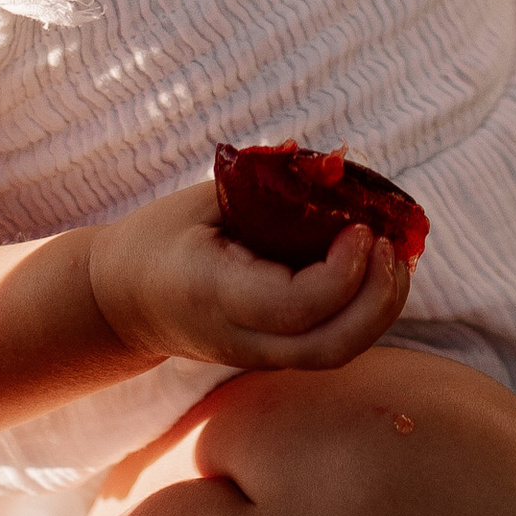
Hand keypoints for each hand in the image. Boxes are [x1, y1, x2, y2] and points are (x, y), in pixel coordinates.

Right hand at [84, 179, 413, 377]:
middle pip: (327, 347)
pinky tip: (379, 271)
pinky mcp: (272, 353)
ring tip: (396, 256)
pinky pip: (330, 344)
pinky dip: (366, 312)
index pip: (293, 308)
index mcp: (214, 294)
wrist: (120, 302)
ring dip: (379, 309)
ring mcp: (257, 354)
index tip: (361, 226)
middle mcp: (240, 337)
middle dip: (376, 300)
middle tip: (391, 244)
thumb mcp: (203, 199)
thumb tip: (337, 162)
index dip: (341, 273)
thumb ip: (268, 184)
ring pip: (334, 354)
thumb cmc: (160, 237)